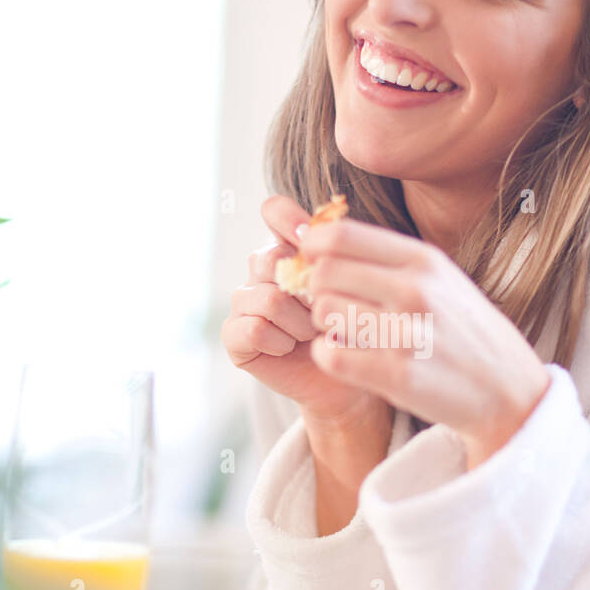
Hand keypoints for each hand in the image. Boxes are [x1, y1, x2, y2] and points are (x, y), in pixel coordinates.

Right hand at [221, 194, 390, 425]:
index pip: (275, 211)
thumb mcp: (353, 289)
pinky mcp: (234, 335)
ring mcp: (244, 301)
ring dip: (299, 323)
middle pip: (273, 259)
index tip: (310, 239)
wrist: (349, 378)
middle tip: (326, 313)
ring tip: (312, 334)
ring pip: (268, 298)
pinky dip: (280, 342)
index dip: (288, 218)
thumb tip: (310, 231)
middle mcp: (261, 270)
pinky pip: (254, 328)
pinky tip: (289, 349)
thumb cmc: (355, 329)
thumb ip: (333, 257)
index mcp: (290, 248)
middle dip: (308, 293)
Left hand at [300, 215, 551, 465]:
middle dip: (316, 288)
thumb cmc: (461, 330)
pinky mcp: (399, 375)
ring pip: (324, 311)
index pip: (341, 236)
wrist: (507, 388)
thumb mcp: (439, 278)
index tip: (314, 264)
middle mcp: (416, 290)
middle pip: (324, 272)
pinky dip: (328, 355)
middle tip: (329, 303)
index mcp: (423, 260)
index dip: (313, 248)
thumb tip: (317, 239)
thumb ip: (386, 258)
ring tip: (346, 332)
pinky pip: (330, 354)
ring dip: (324, 323)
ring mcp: (408, 334)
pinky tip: (347, 356)